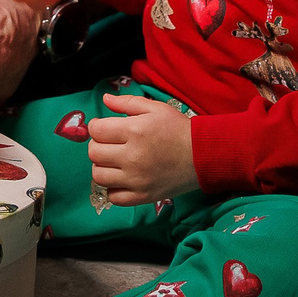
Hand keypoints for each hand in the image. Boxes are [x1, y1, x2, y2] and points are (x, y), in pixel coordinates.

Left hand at [87, 93, 201, 204]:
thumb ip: (127, 102)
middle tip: (109, 143)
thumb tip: (104, 99)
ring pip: (99, 176)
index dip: (96, 127)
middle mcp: (133, 157)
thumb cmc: (179, 129)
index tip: (103, 127)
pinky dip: (113, 188)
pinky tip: (122, 178)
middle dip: (98, 145)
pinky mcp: (143, 196)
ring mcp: (137, 180)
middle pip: (94, 153)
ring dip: (102, 166)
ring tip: (114, 161)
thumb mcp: (156, 108)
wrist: (203, 155)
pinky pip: (113, 197)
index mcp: (134, 131)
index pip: (96, 131)